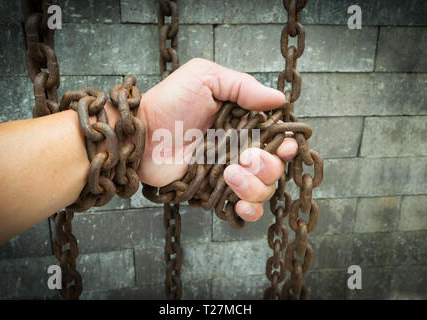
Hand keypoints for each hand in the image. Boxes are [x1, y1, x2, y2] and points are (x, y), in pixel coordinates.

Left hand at [136, 58, 297, 220]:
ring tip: (228, 173)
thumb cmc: (169, 102)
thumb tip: (279, 99)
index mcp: (243, 122)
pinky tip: (239, 204)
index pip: (277, 137)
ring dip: (254, 186)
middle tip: (244, 158)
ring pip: (263, 189)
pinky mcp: (214, 193)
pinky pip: (244, 210)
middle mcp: (239, 148)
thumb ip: (243, 86)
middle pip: (275, 167)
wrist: (140, 135)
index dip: (286, 145)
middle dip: (267, 166)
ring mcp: (229, 172)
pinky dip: (249, 210)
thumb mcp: (205, 78)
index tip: (283, 147)